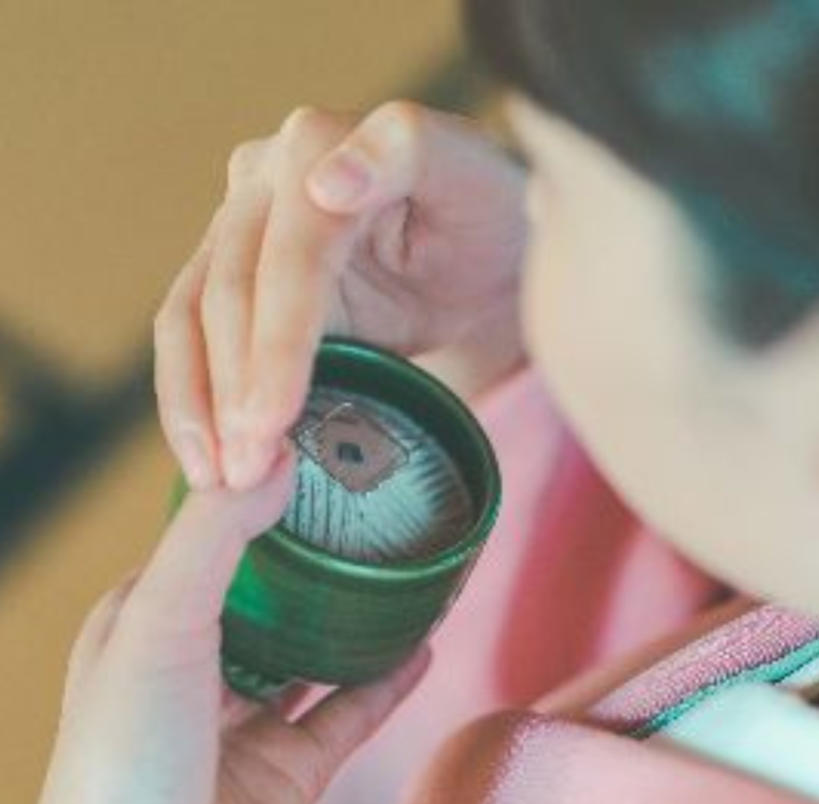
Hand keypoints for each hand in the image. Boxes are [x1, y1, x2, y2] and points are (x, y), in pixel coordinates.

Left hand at [0, 446, 430, 803]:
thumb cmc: (125, 759)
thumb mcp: (158, 619)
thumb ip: (215, 535)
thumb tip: (274, 453)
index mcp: (145, 624)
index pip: (202, 542)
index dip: (249, 500)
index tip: (306, 458)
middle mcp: (193, 670)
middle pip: (265, 596)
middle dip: (311, 558)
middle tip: (368, 506)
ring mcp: (242, 725)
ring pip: (311, 654)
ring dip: (353, 618)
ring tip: (404, 569)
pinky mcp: (286, 773)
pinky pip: (347, 715)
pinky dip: (385, 682)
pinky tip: (423, 644)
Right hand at [154, 101, 526, 491]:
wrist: (481, 254)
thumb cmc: (490, 218)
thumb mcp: (477, 179)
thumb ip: (407, 155)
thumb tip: (325, 185)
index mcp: (317, 143)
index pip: (289, 258)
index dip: (275, 344)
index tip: (270, 422)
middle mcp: (261, 178)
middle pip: (228, 294)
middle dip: (234, 392)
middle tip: (244, 475)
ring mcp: (237, 227)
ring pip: (190, 319)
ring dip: (198, 406)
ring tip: (219, 478)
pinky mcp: (230, 278)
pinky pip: (192, 340)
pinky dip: (192, 401)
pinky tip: (206, 458)